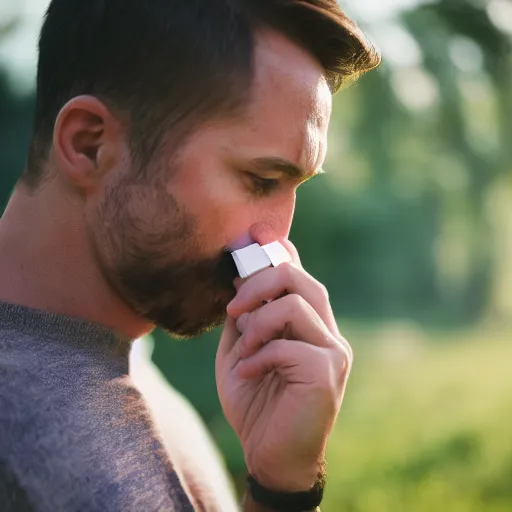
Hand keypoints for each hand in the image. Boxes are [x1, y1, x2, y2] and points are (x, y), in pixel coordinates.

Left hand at [216, 240, 351, 491]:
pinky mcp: (327, 373)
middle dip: (259, 282)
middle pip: (301, 279)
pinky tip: (246, 374)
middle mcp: (327, 332)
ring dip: (258, 323)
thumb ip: (245, 319)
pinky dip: (258, 356)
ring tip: (243, 351)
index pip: (300, 276)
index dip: (279, 251)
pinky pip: (288, 345)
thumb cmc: (256, 403)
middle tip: (231, 307)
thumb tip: (238, 280)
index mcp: (309, 325)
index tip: (255, 234)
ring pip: (295, 305)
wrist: (269, 454)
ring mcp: (333, 352)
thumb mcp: (242, 353)